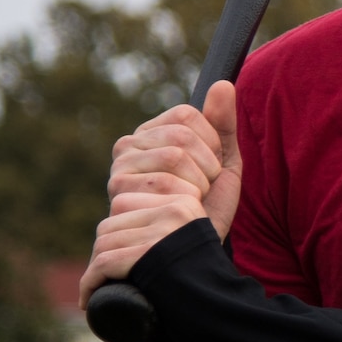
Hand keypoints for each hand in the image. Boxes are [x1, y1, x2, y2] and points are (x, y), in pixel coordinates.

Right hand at [78, 82, 240, 305]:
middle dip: (208, 169)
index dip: (211, 143)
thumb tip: (222, 84)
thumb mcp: (223, 166)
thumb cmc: (206, 210)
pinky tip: (180, 219)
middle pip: (182, 137)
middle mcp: (125, 151)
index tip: (211, 169)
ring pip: (175, 160)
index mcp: (147, 136)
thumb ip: (223, 125)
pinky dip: (188, 206)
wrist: (189, 257)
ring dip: (199, 189)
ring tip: (190, 206)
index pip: (186, 115)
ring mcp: (118, 177)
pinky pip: (167, 189)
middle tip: (201, 193)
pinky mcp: (118, 201)